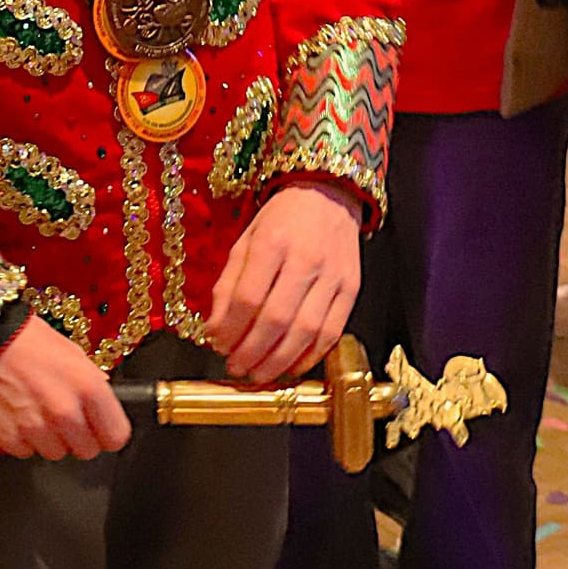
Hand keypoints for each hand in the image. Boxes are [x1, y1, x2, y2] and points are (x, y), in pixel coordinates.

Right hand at [0, 315, 130, 460]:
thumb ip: (92, 383)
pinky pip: (26, 452)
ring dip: (49, 439)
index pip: (116, 436)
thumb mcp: (73, 354)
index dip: (107, 432)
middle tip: (63, 416)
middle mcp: (65, 412)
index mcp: (89, 388)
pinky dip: (22, 439)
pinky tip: (16, 414)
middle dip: (78, 437)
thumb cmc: (28, 340)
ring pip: (56, 454)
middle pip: (87, 451)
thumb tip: (103, 407)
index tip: (99, 428)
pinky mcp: (8, 438)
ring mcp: (36, 428)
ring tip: (35, 410)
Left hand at [207, 181, 363, 382]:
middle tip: (236, 367)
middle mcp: (305, 260)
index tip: (218, 344)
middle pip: (276, 319)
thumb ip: (228, 284)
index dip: (230, 328)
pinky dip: (310, 357)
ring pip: (306, 331)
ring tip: (259, 374)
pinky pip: (332, 333)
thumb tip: (216, 330)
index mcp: (272, 242)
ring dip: (278, 361)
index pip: (248, 297)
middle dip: (252, 351)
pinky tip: (291, 366)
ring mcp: (333, 276)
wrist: (329, 195)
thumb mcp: (246, 240)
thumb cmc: (282, 220)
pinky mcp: (351, 289)